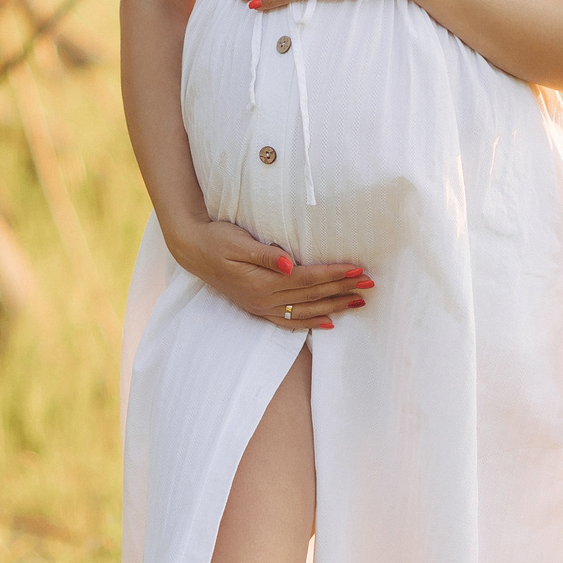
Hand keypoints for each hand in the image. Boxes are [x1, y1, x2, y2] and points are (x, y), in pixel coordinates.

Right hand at [167, 216, 373, 330]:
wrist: (192, 251)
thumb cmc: (216, 239)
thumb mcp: (237, 241)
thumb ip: (265, 254)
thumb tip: (290, 264)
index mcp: (263, 282)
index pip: (308, 279)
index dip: (334, 275)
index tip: (358, 269)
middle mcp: (265, 299)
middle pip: (312, 296)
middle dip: (342, 290)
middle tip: (370, 284)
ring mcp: (261, 307)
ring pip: (305, 310)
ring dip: (334, 306)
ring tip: (359, 301)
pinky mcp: (258, 308)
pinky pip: (289, 321)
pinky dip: (310, 323)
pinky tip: (327, 324)